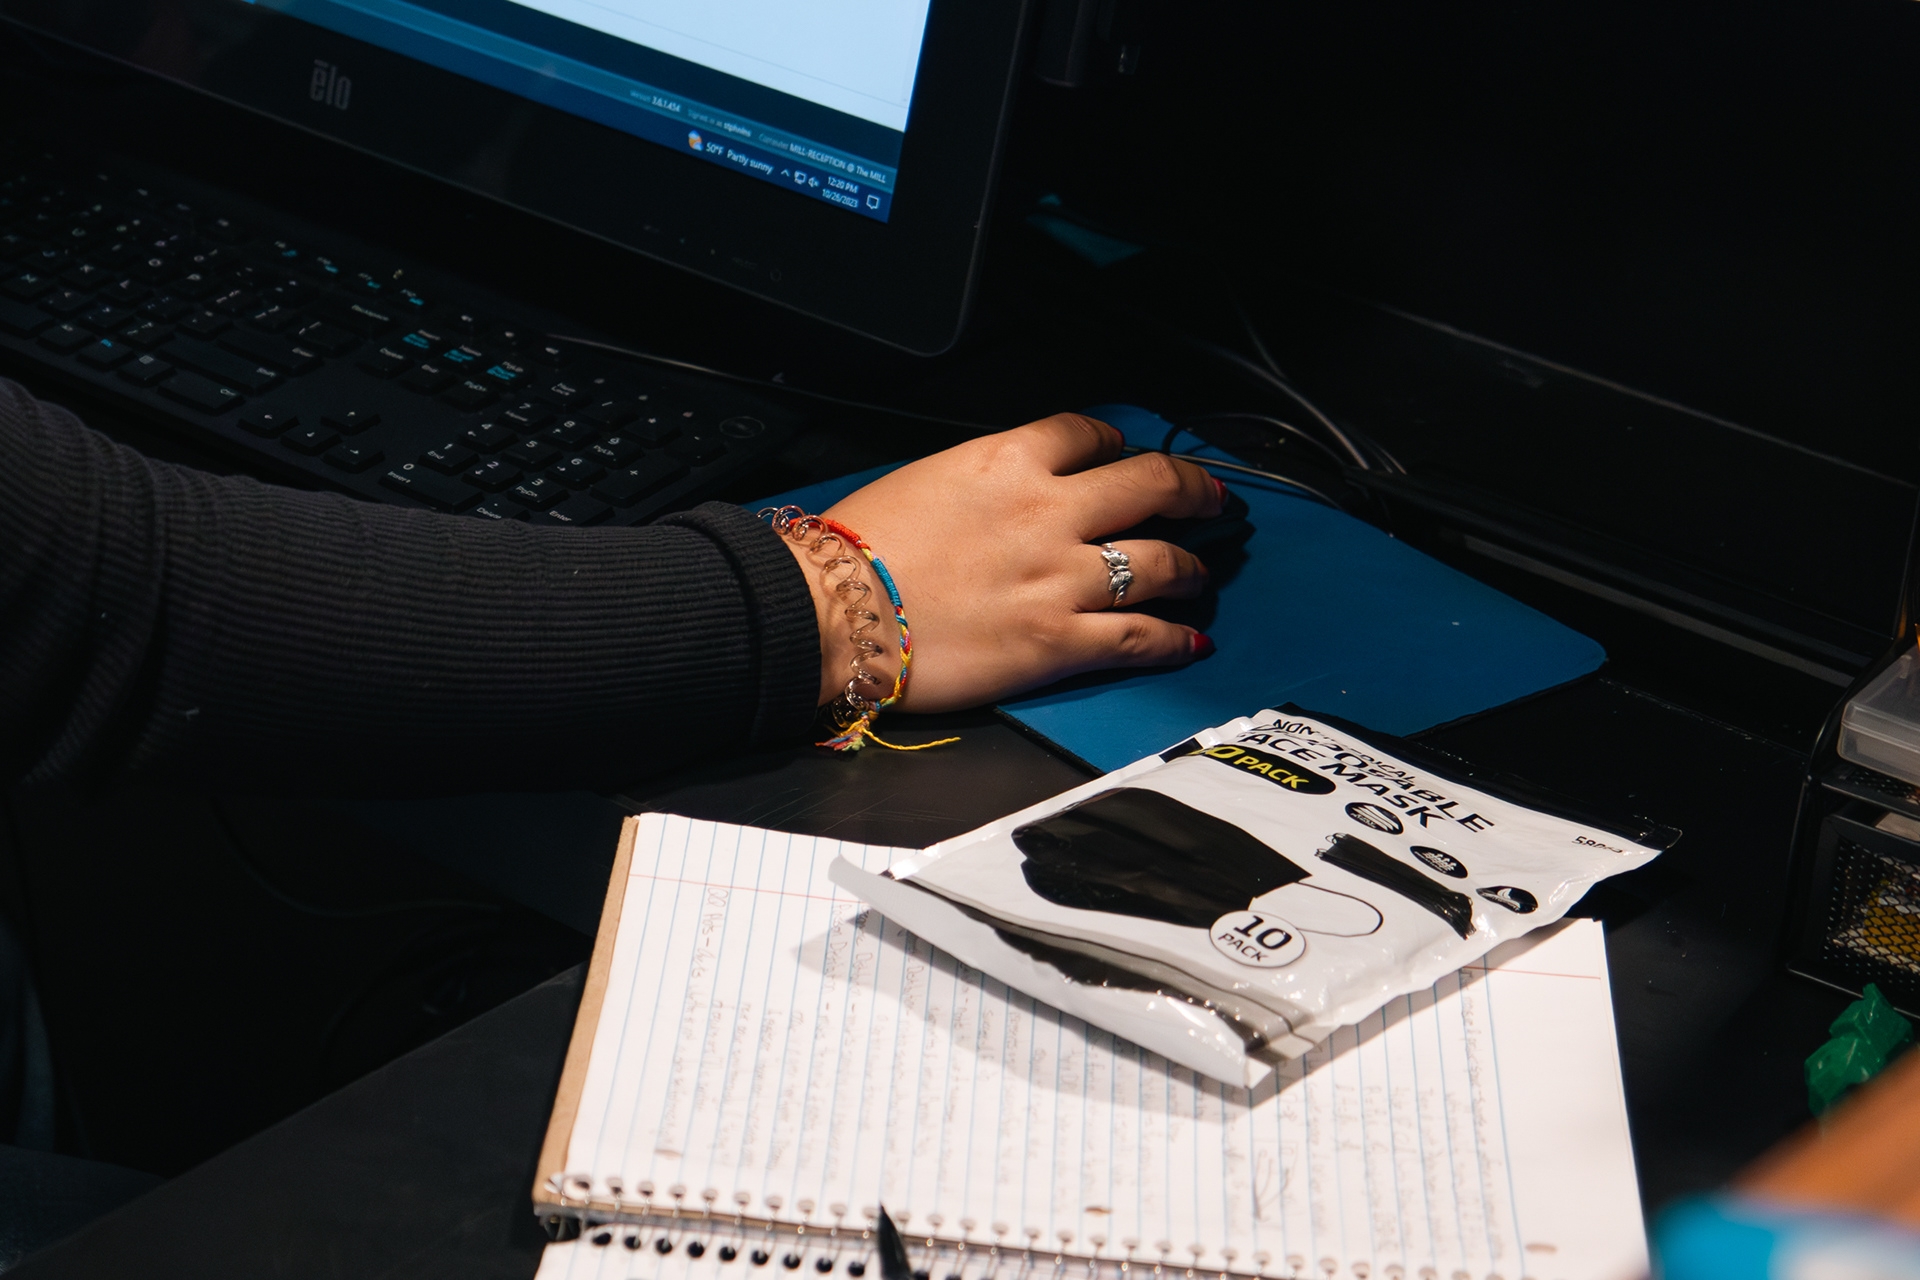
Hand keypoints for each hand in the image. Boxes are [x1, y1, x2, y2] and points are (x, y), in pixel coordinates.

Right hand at [779, 413, 1223, 712]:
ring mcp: (1059, 578)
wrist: (832, 615)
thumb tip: (1005, 493)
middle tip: (1210, 498)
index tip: (1127, 453)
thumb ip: (982, 481)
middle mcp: (1047, 512)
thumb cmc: (857, 552)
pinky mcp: (1059, 642)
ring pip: (1160, 562)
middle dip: (1191, 490)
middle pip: (1150, 485)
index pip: (1088, 432)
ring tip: (1200, 571)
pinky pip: (1142, 637)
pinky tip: (1192, 638)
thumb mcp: (924, 479)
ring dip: (1191, 566)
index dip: (1119, 442)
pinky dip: (1177, 638)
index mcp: (1006, 461)